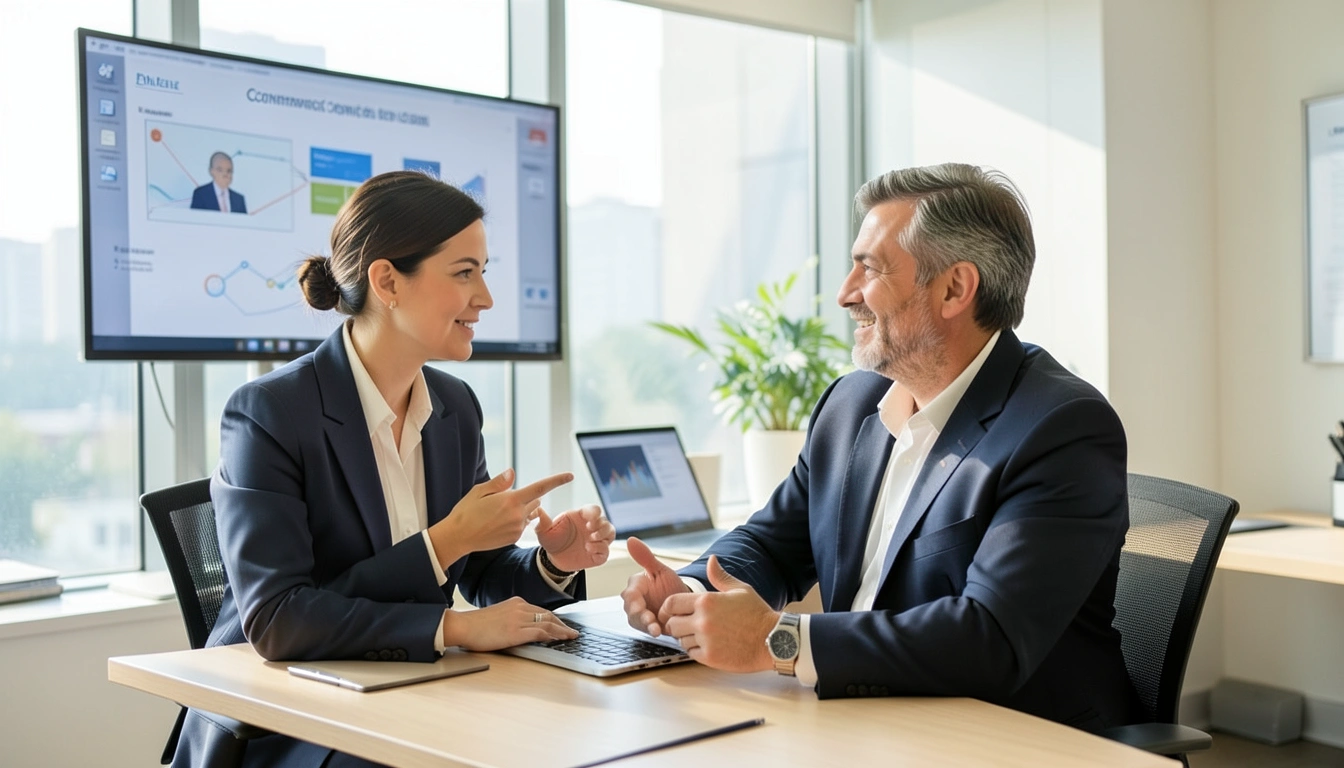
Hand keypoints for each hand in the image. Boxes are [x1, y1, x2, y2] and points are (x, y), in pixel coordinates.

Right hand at [429, 469, 573, 567]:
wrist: (459, 537)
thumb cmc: (467, 511)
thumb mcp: (480, 491)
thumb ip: (500, 482)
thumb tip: (513, 472)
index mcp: (511, 500)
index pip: (540, 488)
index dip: (557, 481)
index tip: (570, 476)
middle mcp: (518, 515)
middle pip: (535, 500)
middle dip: (526, 497)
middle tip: (504, 500)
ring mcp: (517, 528)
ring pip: (529, 514)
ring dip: (521, 510)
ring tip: (498, 514)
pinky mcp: (514, 538)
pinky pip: (522, 525)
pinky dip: (516, 521)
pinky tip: (498, 524)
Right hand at [441, 596, 577, 651]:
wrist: (463, 625)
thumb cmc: (476, 624)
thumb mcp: (498, 615)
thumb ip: (513, 618)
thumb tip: (523, 628)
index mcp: (516, 603)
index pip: (541, 610)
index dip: (555, 619)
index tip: (562, 625)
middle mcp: (520, 608)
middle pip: (548, 615)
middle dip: (562, 624)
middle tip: (572, 632)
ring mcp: (519, 619)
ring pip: (548, 623)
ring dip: (562, 630)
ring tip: (571, 636)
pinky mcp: (516, 632)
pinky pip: (540, 633)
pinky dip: (552, 636)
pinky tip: (558, 639)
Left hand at [536, 504, 614, 572]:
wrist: (553, 559)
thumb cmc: (552, 540)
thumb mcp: (544, 531)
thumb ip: (543, 521)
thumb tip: (537, 508)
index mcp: (582, 516)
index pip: (595, 510)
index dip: (594, 513)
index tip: (587, 520)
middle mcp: (592, 527)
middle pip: (605, 521)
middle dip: (601, 525)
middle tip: (589, 530)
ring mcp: (596, 540)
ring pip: (611, 533)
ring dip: (603, 536)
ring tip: (590, 540)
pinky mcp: (597, 554)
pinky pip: (606, 550)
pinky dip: (601, 549)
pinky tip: (589, 549)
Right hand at [620, 537, 689, 636]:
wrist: (684, 600)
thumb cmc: (670, 583)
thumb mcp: (660, 570)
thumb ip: (645, 557)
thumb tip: (631, 540)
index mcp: (636, 586)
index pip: (629, 594)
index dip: (634, 601)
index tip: (640, 606)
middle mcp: (635, 601)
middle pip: (631, 611)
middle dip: (639, 617)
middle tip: (650, 620)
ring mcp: (641, 615)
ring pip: (637, 622)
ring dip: (645, 626)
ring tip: (656, 629)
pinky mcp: (649, 626)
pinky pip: (646, 630)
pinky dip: (652, 631)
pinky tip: (660, 632)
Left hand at [660, 555, 776, 672]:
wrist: (774, 640)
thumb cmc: (758, 613)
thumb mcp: (740, 589)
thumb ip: (720, 576)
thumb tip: (711, 560)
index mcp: (706, 601)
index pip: (670, 603)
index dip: (668, 609)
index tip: (671, 613)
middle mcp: (702, 620)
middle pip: (671, 624)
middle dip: (676, 625)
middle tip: (687, 626)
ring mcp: (705, 640)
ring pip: (680, 640)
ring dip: (687, 639)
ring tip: (702, 636)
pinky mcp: (710, 657)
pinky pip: (691, 654)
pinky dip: (696, 651)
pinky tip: (710, 646)